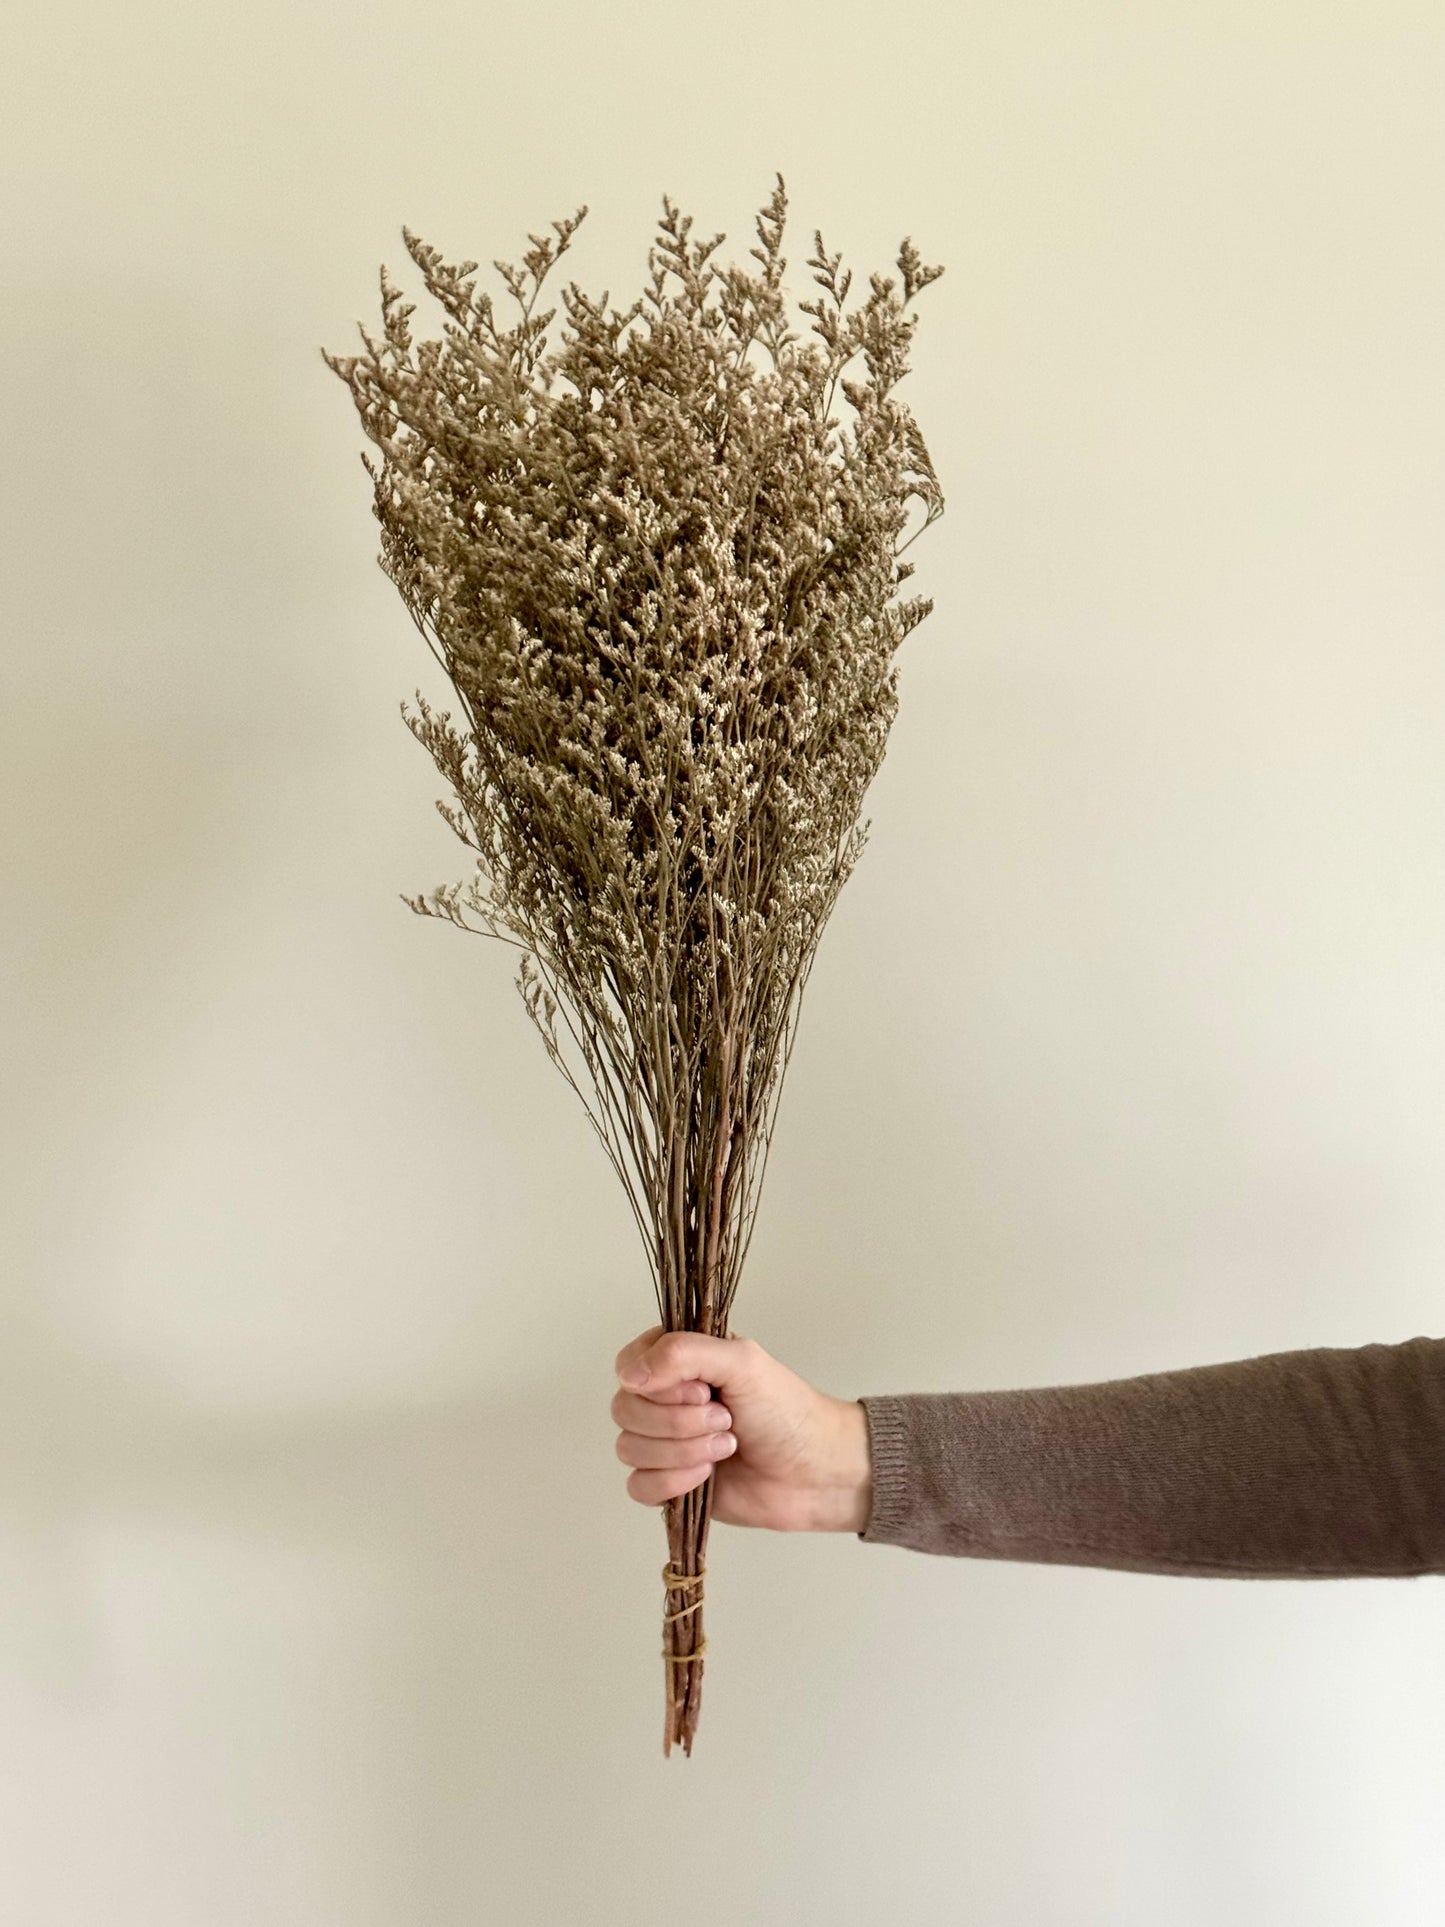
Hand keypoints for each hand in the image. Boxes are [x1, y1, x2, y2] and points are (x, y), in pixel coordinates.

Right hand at [611, 1325, 872, 1532]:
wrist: (814, 1472)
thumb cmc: (786, 1410)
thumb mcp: (742, 1362)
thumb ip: (683, 1353)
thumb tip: (630, 1374)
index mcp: (677, 1361)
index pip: (629, 1365)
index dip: (658, 1383)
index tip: (701, 1389)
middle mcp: (665, 1399)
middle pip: (624, 1409)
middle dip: (678, 1421)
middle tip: (725, 1419)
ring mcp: (664, 1442)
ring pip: (629, 1448)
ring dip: (683, 1451)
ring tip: (727, 1446)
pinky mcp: (668, 1483)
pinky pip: (638, 1486)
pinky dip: (673, 1482)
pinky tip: (708, 1476)